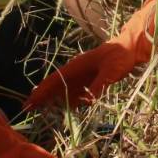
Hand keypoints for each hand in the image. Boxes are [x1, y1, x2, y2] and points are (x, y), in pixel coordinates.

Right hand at [24, 0, 157, 110]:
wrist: (131, 48)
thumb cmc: (120, 56)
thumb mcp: (111, 71)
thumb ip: (99, 86)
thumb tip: (87, 101)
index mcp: (76, 66)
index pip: (54, 80)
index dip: (41, 91)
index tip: (30, 101)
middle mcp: (75, 71)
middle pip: (54, 86)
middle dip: (41, 97)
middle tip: (27, 109)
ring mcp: (82, 76)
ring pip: (62, 90)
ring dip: (51, 99)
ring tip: (39, 110)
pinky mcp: (90, 80)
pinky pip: (74, 92)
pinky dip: (66, 101)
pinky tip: (62, 109)